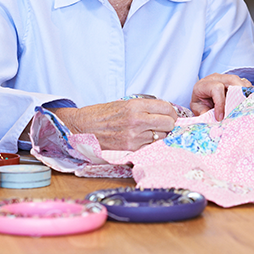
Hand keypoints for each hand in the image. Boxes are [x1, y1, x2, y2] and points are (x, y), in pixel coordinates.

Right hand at [53, 99, 176, 150]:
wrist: (82, 127)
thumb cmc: (102, 114)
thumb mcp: (124, 103)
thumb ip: (144, 107)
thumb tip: (164, 112)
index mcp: (135, 106)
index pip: (166, 108)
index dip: (171, 112)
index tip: (169, 114)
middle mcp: (137, 120)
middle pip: (169, 123)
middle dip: (168, 124)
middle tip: (163, 124)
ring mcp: (134, 137)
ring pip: (161, 137)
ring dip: (159, 135)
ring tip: (148, 132)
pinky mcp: (130, 149)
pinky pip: (150, 147)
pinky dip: (149, 145)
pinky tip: (141, 140)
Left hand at [190, 73, 251, 119]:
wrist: (201, 100)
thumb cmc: (200, 104)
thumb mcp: (198, 110)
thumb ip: (205, 114)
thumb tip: (215, 119)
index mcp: (203, 85)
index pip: (216, 88)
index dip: (220, 103)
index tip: (221, 117)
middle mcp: (214, 78)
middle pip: (231, 80)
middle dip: (238, 93)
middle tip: (240, 107)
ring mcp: (224, 78)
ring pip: (239, 80)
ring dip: (244, 92)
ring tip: (245, 105)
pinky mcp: (232, 80)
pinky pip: (243, 83)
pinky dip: (247, 91)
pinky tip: (247, 101)